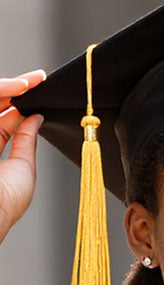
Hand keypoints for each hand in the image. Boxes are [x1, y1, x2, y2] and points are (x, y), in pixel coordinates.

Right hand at [0, 73, 45, 245]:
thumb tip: (36, 118)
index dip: (18, 103)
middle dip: (14, 89)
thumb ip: (26, 141)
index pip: (1, 120)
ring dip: (6, 88)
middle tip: (37, 79)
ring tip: (28, 83)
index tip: (38, 89)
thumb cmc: (4, 204)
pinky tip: (15, 89)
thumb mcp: (22, 169)